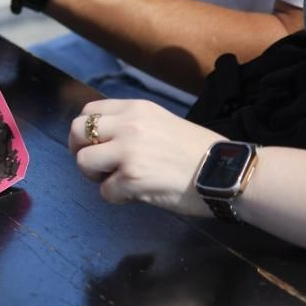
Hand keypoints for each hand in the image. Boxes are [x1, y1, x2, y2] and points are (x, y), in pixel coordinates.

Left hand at [69, 99, 221, 217]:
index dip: (87, 131)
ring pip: (83, 161)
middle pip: (77, 131)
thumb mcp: (161, 123)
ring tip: (115, 181)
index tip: (95, 145)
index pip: (89, 111)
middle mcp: (128, 125)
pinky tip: (134, 195)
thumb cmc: (200, 152)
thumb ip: (132, 126)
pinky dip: (116, 197)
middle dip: (80, 151)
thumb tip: (106, 142)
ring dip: (95, 175)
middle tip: (96, 166)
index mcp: (135, 109)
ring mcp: (128, 151)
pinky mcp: (133, 178)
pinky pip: (105, 190)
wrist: (229, 172)